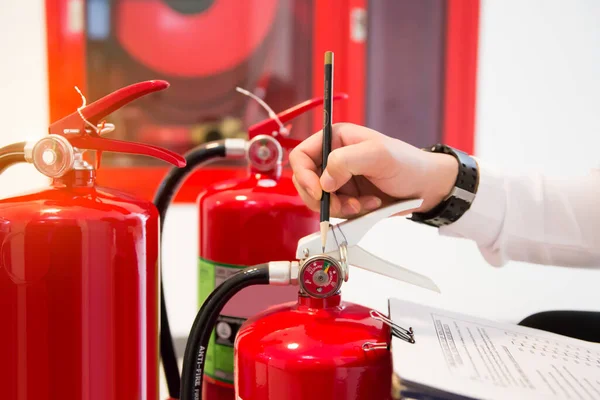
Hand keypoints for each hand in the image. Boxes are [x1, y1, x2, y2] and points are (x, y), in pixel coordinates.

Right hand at [289, 123, 458, 217]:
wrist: (426, 187)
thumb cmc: (409, 164)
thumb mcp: (378, 156)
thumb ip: (346, 161)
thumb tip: (324, 180)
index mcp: (335, 139)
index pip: (301, 155)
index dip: (304, 175)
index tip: (319, 191)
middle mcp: (333, 158)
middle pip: (306, 182)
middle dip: (323, 197)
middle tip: (343, 204)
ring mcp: (338, 179)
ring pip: (318, 200)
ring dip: (338, 208)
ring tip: (362, 205)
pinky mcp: (345, 197)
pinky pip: (333, 211)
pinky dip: (348, 214)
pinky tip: (368, 206)